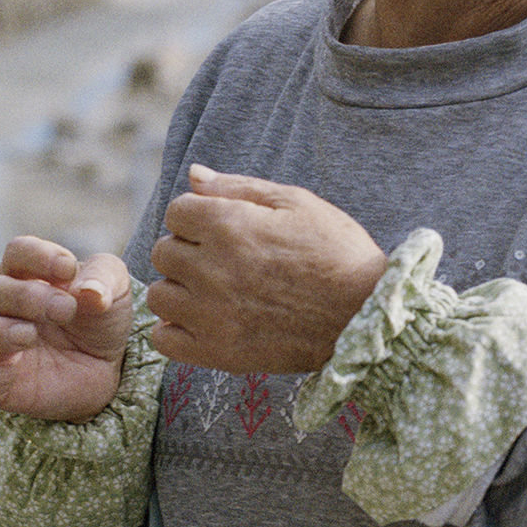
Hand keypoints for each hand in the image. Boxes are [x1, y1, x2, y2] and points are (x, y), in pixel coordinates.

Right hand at [0, 236, 135, 421]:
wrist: (108, 371)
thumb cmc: (100, 321)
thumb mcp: (116, 291)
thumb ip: (105, 278)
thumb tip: (88, 291)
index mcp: (26, 275)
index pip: (16, 253)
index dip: (37, 256)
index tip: (68, 269)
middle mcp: (0, 307)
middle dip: (24, 297)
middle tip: (64, 309)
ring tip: (29, 335)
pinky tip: (12, 372)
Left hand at [147, 168, 388, 373]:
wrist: (366, 316)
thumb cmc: (337, 253)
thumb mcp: (296, 203)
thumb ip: (238, 187)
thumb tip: (194, 174)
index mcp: (228, 225)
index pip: (176, 212)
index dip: (199, 217)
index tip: (224, 230)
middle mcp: (211, 269)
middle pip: (164, 253)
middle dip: (188, 251)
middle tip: (225, 262)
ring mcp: (210, 314)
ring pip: (160, 296)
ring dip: (180, 291)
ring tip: (214, 294)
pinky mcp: (217, 352)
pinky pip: (164, 340)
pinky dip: (175, 331)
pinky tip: (203, 323)